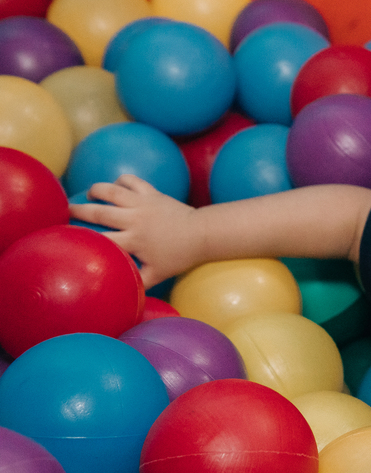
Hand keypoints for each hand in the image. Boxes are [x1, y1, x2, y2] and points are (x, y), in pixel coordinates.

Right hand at [68, 174, 202, 287]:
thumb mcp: (158, 275)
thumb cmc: (180, 256)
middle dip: (78, 210)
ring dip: (96, 190)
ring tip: (90, 193)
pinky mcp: (152, 193)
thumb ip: (137, 282)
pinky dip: (122, 179)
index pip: (99, 238)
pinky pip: (132, 180)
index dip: (81, 236)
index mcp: (132, 241)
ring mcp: (142, 204)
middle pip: (98, 212)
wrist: (202, 234)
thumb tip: (119, 293)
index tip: (68, 236)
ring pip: (111, 190)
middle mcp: (134, 220)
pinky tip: (117, 185)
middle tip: (67, 210)